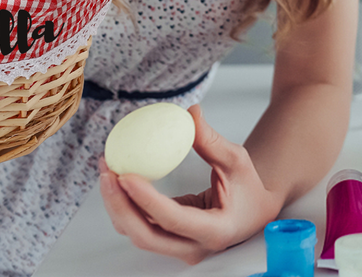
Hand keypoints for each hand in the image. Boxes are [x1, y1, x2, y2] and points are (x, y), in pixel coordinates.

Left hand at [98, 105, 283, 264]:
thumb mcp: (237, 160)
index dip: (144, 199)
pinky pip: (141, 225)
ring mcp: (181, 247)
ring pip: (138, 233)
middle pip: (146, 236)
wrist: (254, 208)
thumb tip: (191, 113)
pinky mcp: (170, 239)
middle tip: (107, 172)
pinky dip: (124, 204)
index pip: (172, 219)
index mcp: (215, 231)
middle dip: (120, 206)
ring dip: (117, 204)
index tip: (124, 174)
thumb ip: (211, 140)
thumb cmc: (248, 186)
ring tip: (106, 169)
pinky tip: (116, 178)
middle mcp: (195, 247)